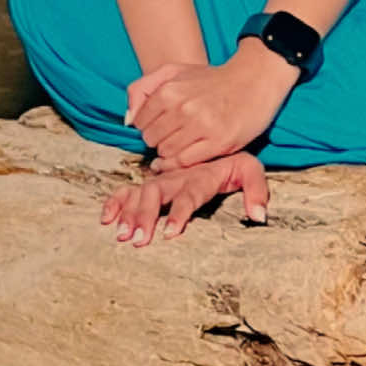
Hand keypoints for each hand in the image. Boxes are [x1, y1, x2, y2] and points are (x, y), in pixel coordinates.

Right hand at [100, 150, 269, 245]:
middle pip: (158, 193)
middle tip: (138, 240)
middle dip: (146, 216)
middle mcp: (177, 176)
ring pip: (141, 192)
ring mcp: (162, 178)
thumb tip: (259, 216)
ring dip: (129, 212)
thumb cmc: (234, 158)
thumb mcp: (251, 169)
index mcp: (200, 174)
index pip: (189, 193)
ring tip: (121, 234)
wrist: (215, 126)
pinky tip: (106, 217)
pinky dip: (117, 201)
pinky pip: (130, 189)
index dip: (179, 212)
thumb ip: (257, 190)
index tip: (170, 233)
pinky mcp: (153, 182)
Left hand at [126, 42, 297, 168]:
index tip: (159, 124)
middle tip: (172, 134)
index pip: (139, 122)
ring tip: (182, 142)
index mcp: (169, 89)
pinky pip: (186, 162)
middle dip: (158, 140)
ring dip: (170, 152)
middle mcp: (182, 108)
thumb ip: (143, 89)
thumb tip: (128, 119)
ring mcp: (201, 126)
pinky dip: (182, 162)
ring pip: (166, 153)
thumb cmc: (210, 79)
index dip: (147, 125)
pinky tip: (190, 152)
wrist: (252, 82)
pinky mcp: (219, 142)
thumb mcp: (174, 71)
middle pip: (151, 139)